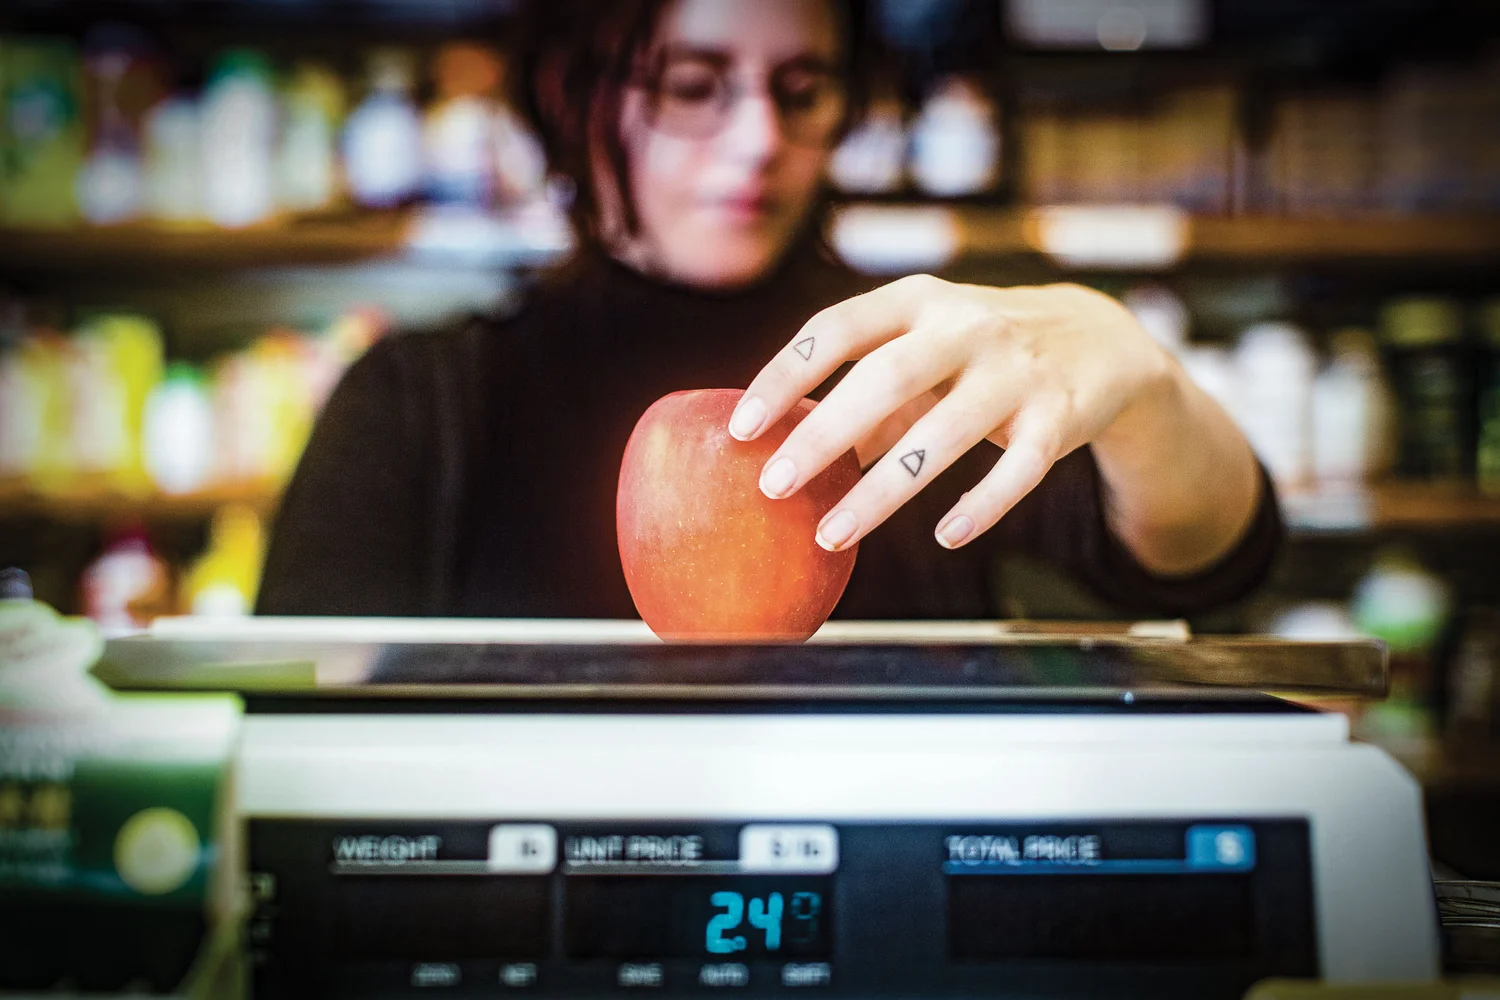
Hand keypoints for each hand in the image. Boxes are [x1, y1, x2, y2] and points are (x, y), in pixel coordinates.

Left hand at [727, 274, 1176, 552]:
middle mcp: (967, 325)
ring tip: (831, 534)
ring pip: (944, 433)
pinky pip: (1017, 470)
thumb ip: (863, 394)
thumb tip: (792, 452)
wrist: (1101, 340)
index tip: (741, 424)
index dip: (785, 374)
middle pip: (886, 379)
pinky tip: (945, 536)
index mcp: (918, 298)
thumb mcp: (922, 348)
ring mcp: (1018, 370)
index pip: (838, 328)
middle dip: (821, 434)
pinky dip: (981, 505)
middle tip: (772, 485)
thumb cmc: (980, 350)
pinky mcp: (1060, 416)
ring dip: (882, 490)